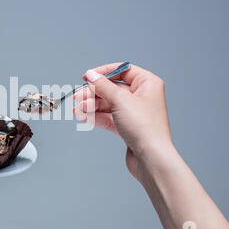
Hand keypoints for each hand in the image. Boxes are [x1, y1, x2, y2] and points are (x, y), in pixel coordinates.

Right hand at [73, 62, 172, 180]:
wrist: (150, 157)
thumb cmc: (145, 128)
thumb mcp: (120, 100)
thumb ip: (103, 86)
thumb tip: (91, 75)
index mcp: (148, 83)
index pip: (122, 70)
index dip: (103, 73)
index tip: (87, 77)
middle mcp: (142, 96)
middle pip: (112, 88)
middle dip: (93, 93)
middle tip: (78, 97)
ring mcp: (134, 112)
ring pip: (108, 104)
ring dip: (91, 106)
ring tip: (78, 109)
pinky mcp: (127, 127)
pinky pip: (108, 117)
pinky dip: (95, 116)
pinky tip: (82, 116)